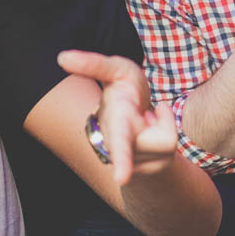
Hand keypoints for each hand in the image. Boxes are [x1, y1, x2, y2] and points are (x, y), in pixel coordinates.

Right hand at [57, 51, 177, 185]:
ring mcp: (135, 161)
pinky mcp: (150, 169)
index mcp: (116, 122)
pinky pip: (172, 148)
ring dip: (163, 123)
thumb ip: (92, 64)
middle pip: (145, 152)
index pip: (119, 140)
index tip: (122, 178)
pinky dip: (166, 132)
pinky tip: (150, 130)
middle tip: (123, 176)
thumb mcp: (114, 69)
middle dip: (132, 161)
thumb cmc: (123, 87)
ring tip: (146, 117)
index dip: (121, 159)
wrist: (133, 111)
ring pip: (168, 140)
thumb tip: (62, 57)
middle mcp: (121, 146)